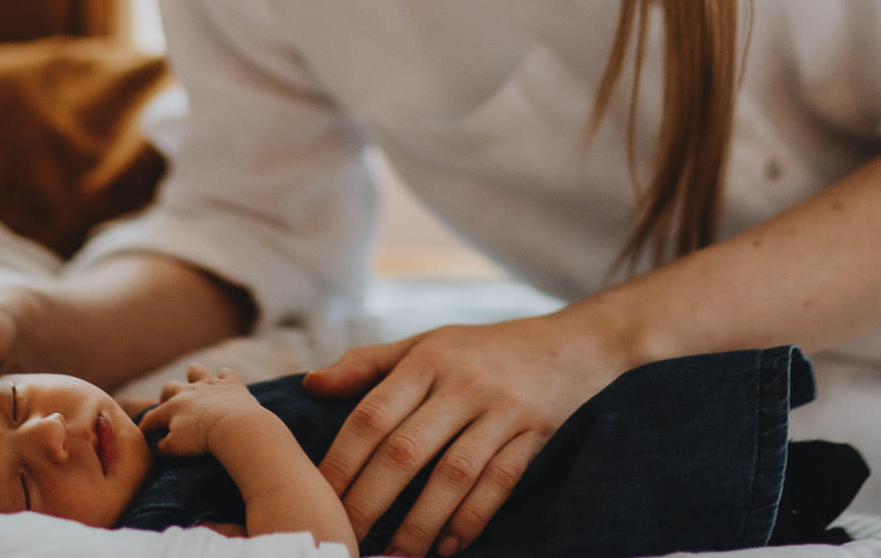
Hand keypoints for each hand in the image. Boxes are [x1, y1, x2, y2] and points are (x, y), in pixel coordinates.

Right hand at [138, 362, 264, 457]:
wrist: (235, 425)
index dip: (146, 427)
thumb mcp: (176, 448)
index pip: (152, 418)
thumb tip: (154, 447)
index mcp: (172, 407)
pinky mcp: (232, 384)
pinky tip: (225, 384)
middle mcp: (189, 391)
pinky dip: (224, 378)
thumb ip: (161, 447)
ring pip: (196, 371)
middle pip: (169, 387)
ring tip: (194, 385)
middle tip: (167, 406)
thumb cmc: (202, 439)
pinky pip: (226, 374)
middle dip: (165, 396)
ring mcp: (211, 384)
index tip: (144, 435)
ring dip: (194, 376)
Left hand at [303, 313, 624, 556]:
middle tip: (345, 537)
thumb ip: (369, 364)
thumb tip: (311, 384)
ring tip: (394, 556)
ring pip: (453, 474)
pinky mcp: (535, 435)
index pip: (372, 414)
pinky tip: (448, 548)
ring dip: (420, 522)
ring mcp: (503, 409)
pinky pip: (500, 483)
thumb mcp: (426, 344)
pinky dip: (472, 519)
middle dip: (370, 501)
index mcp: (427, 358)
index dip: (341, 460)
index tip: (317, 498)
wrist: (569, 345)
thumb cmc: (480, 350)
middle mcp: (463, 382)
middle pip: (406, 450)